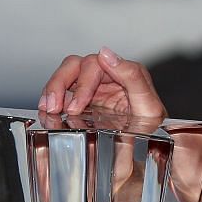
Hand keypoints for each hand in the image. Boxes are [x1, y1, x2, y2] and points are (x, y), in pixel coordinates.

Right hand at [39, 46, 166, 120]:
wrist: (150, 147)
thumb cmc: (153, 128)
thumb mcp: (149, 104)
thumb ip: (131, 75)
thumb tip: (107, 53)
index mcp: (124, 72)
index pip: (96, 64)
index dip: (83, 83)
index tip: (77, 105)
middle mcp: (107, 75)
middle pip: (76, 65)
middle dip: (61, 83)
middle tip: (56, 106)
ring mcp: (94, 87)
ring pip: (66, 75)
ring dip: (53, 89)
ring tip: (48, 108)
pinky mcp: (83, 100)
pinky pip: (62, 92)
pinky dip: (51, 99)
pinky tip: (47, 110)